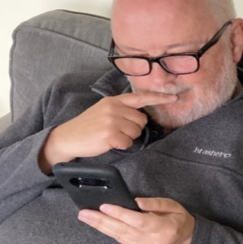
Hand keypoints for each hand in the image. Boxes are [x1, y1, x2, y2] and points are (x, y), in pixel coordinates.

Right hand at [39, 92, 176, 173]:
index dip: (159, 98)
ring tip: (111, 136)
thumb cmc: (89, 126)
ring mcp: (112, 121)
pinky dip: (121, 146)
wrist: (69, 137)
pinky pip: (128, 143)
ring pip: (136, 133)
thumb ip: (121, 109)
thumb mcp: (104, 110)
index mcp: (114, 100)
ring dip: (127, 138)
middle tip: (117, 131)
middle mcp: (114, 108)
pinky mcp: (110, 135)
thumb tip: (141, 116)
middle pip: (141, 121)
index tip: (174, 97)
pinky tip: (109, 143)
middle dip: (133, 129)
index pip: (140, 97)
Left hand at [77, 197, 194, 243]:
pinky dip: (109, 231)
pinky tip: (98, 223)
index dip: (121, 214)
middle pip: (123, 230)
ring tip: (85, 217)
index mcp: (164, 228)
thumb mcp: (173, 206)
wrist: (185, 242)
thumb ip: (155, 203)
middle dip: (102, 221)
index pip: (138, 221)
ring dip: (100, 226)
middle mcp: (152, 241)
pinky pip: (121, 240)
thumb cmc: (179, 220)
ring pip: (118, 236)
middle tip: (84, 213)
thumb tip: (135, 201)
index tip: (105, 206)